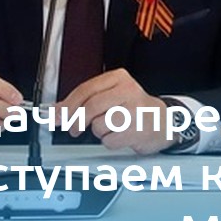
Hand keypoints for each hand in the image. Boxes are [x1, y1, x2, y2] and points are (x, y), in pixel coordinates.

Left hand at [57, 69, 174, 154]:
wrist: (164, 121)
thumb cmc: (134, 108)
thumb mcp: (110, 95)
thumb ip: (84, 101)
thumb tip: (57, 110)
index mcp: (119, 78)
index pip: (86, 89)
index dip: (67, 105)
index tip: (56, 116)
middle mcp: (129, 91)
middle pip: (90, 107)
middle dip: (77, 121)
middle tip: (74, 128)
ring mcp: (136, 111)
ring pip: (99, 125)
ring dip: (98, 131)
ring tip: (109, 128)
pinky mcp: (139, 130)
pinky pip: (109, 140)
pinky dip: (109, 142)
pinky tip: (119, 135)